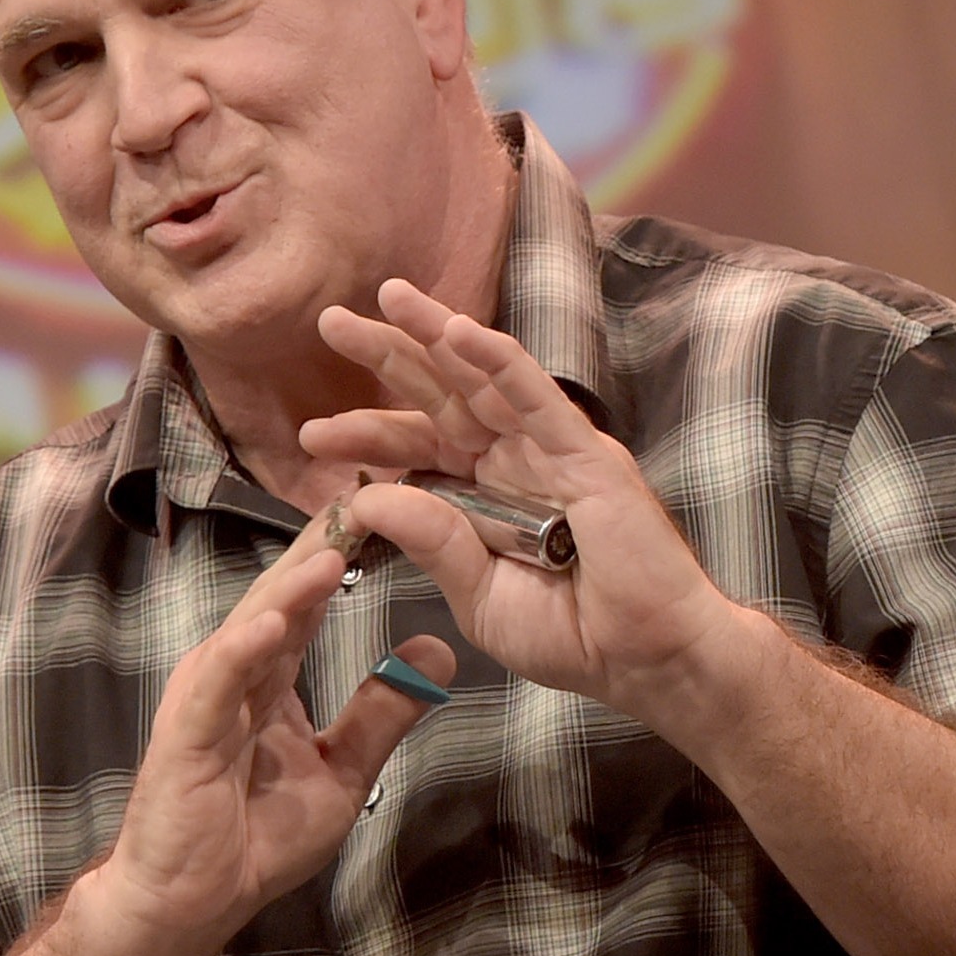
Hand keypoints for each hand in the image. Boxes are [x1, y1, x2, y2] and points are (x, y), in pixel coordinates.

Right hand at [80, 502, 453, 955]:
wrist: (189, 900)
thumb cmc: (254, 836)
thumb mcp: (342, 770)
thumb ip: (382, 712)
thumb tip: (438, 651)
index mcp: (269, 671)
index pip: (311, 600)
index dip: (348, 554)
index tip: (390, 508)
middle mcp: (236, 668)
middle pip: (283, 595)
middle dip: (322, 546)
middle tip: (366, 495)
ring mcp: (208, 694)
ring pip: (254, 625)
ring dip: (292, 587)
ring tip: (335, 546)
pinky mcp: (189, 729)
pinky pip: (220, 681)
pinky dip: (247, 648)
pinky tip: (277, 623)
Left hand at [301, 278, 733, 713]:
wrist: (644, 659)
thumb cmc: (572, 635)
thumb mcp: (478, 598)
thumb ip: (433, 545)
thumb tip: (372, 498)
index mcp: (482, 495)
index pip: (415, 447)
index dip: (365, 433)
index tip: (310, 435)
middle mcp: (511, 461)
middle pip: (439, 395)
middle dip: (388, 354)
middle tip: (332, 319)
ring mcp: (548, 450)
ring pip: (482, 378)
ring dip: (436, 333)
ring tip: (388, 296)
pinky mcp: (584, 452)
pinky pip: (534, 395)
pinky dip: (497, 360)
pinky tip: (458, 331)